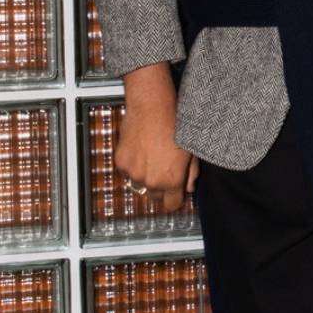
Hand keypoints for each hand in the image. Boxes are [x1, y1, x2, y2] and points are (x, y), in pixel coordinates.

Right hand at [115, 62, 198, 212]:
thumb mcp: (190, 150)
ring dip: (144, 175)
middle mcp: (151, 181)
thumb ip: (191, 173)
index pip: (171, 206)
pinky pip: (127, 171)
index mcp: (171, 181)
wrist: (153, 107)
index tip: (175, 192)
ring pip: (139, 184)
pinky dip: (132, 165)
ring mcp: (133, 172)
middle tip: (163, 168)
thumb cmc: (175, 125)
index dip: (175, 199)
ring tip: (151, 156)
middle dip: (160, 187)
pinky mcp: (121, 162)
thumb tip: (189, 187)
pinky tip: (140, 149)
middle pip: (155, 196)